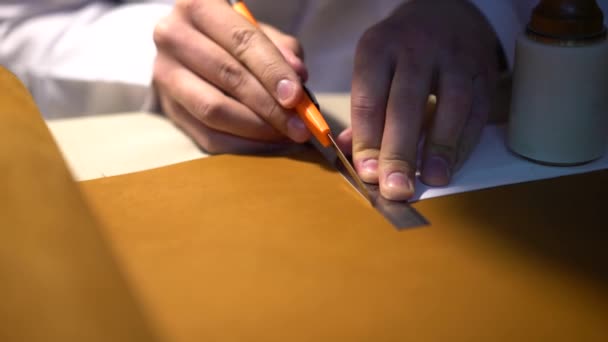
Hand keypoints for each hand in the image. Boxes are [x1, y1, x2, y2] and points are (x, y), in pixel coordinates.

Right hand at [152, 0, 309, 153]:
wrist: (186, 51)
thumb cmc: (229, 40)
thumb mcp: (255, 31)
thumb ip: (280, 49)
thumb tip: (298, 76)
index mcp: (198, 7)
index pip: (242, 41)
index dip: (272, 71)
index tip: (297, 98)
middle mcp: (173, 37)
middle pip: (228, 76)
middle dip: (270, 106)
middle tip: (300, 125)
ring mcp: (165, 75)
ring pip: (214, 110)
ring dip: (256, 128)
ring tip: (285, 135)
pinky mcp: (169, 109)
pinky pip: (208, 136)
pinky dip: (242, 144)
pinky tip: (265, 143)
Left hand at [340, 0, 499, 199]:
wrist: (448, 10)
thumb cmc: (402, 49)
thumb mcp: (374, 66)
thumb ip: (364, 111)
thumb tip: (351, 153)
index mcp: (378, 48)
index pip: (368, 99)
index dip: (367, 140)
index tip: (367, 173)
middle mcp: (415, 48)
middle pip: (405, 104)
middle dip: (399, 151)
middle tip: (395, 188)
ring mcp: (453, 57)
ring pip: (449, 105)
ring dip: (439, 147)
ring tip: (430, 180)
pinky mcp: (482, 69)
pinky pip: (476, 110)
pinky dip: (464, 141)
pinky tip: (451, 164)